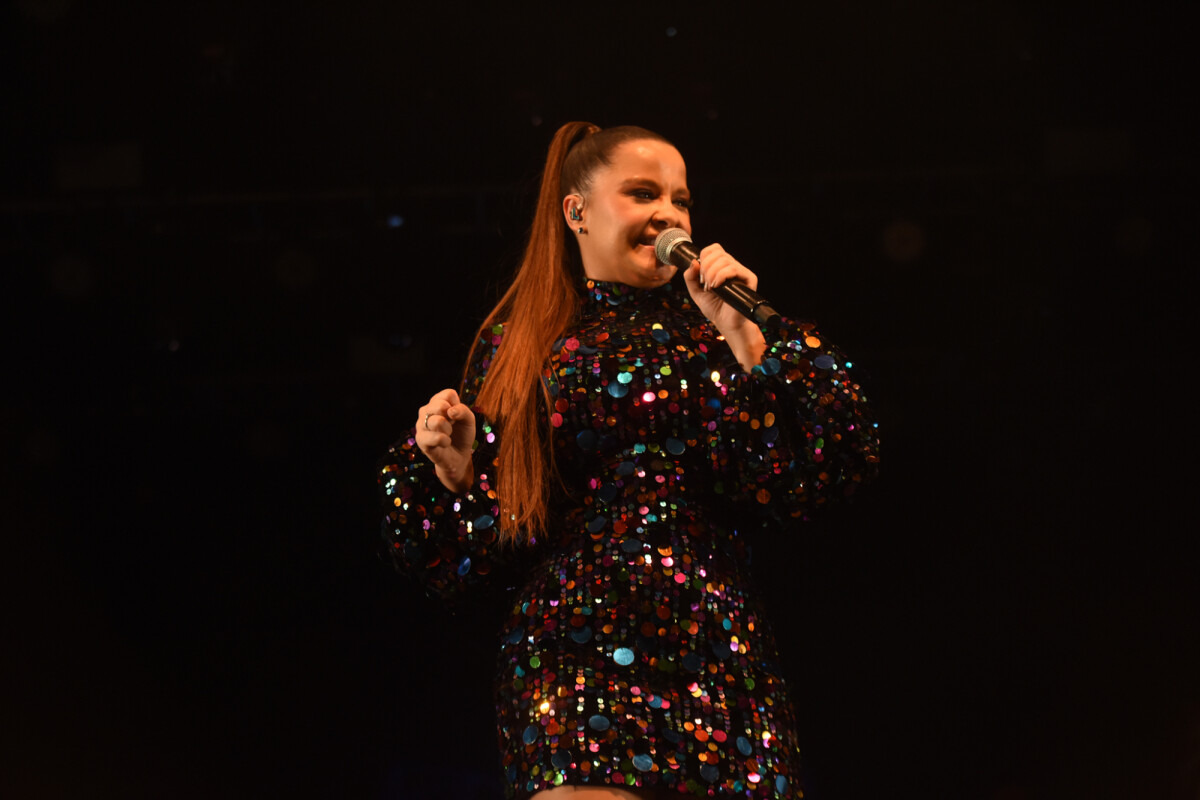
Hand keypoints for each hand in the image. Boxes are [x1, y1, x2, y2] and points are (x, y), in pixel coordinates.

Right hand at [415, 388, 475, 491]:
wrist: (458, 456)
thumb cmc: (462, 435)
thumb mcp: (468, 420)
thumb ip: (463, 411)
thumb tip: (450, 411)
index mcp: (437, 402)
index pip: (448, 394)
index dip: (457, 407)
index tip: (456, 417)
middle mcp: (426, 411)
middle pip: (440, 405)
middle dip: (452, 418)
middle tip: (452, 426)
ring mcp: (420, 425)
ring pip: (437, 421)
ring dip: (449, 430)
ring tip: (448, 435)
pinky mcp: (420, 439)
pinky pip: (435, 437)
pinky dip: (445, 441)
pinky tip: (445, 444)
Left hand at [681, 243, 766, 369]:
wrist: (726, 324)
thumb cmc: (714, 308)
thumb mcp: (696, 291)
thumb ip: (690, 277)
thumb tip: (694, 262)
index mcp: (721, 266)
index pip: (713, 249)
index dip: (703, 258)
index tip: (700, 276)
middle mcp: (732, 266)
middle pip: (718, 252)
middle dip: (705, 267)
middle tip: (705, 284)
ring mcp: (741, 272)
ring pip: (724, 260)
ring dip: (712, 274)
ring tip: (711, 288)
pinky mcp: (749, 278)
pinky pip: (734, 268)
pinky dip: (721, 276)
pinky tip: (717, 287)